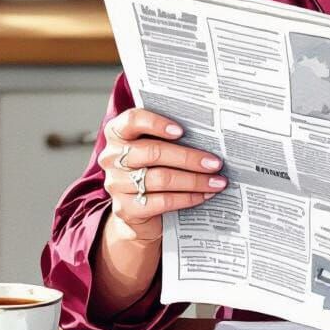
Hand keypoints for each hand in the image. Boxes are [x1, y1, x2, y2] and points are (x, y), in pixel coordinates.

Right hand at [99, 108, 226, 241]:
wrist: (137, 209)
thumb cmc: (153, 166)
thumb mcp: (157, 145)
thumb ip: (172, 135)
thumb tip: (210, 133)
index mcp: (118, 133)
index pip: (132, 120)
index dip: (156, 123)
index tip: (182, 131)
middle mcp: (112, 157)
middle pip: (153, 152)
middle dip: (189, 158)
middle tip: (215, 163)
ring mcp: (116, 184)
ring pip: (161, 179)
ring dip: (195, 181)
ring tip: (217, 181)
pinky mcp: (125, 208)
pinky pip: (161, 202)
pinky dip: (187, 198)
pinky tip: (204, 195)